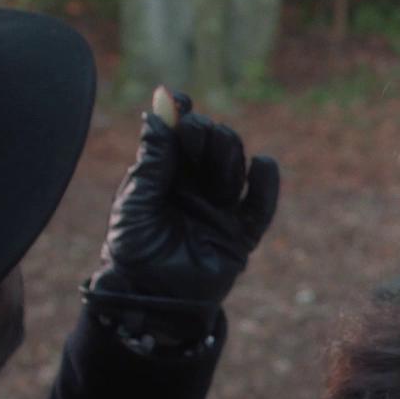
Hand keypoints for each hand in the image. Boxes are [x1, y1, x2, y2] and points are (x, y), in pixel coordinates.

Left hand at [88, 88, 278, 311]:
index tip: (180, 99)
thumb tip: (161, 102)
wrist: (148, 300)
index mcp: (166, 175)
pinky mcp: (241, 233)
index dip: (182, 113)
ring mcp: (220, 208)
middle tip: (193, 131)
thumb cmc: (132, 250)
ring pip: (235, 166)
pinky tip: (262, 165)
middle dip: (206, 133)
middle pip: (212, 144)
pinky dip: (267, 182)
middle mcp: (195, 186)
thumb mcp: (136, 199)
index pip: (180, 134)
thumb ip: (155, 155)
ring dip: (227, 153)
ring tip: (218, 155)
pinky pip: (262, 204)